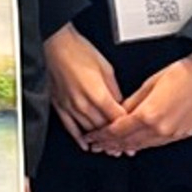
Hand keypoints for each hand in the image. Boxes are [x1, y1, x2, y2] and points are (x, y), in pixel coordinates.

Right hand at [43, 23, 123, 148]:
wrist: (54, 42)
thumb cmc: (78, 49)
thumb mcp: (106, 68)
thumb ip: (114, 90)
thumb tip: (120, 105)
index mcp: (98, 94)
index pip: (118, 119)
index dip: (129, 128)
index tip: (136, 133)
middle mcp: (83, 104)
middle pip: (105, 129)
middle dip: (117, 138)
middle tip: (127, 146)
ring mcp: (70, 106)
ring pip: (89, 131)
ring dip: (101, 141)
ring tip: (111, 149)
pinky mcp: (59, 105)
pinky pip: (70, 128)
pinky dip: (79, 138)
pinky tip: (86, 145)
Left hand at [91, 50, 191, 156]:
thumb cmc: (181, 75)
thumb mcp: (149, 84)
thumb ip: (132, 101)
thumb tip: (119, 112)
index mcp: (149, 114)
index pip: (119, 130)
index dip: (103, 135)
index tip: (93, 136)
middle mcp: (161, 129)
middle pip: (130, 142)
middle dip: (111, 145)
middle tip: (97, 146)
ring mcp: (173, 134)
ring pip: (143, 146)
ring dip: (126, 148)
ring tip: (112, 148)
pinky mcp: (182, 135)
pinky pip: (157, 143)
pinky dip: (143, 145)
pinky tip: (136, 144)